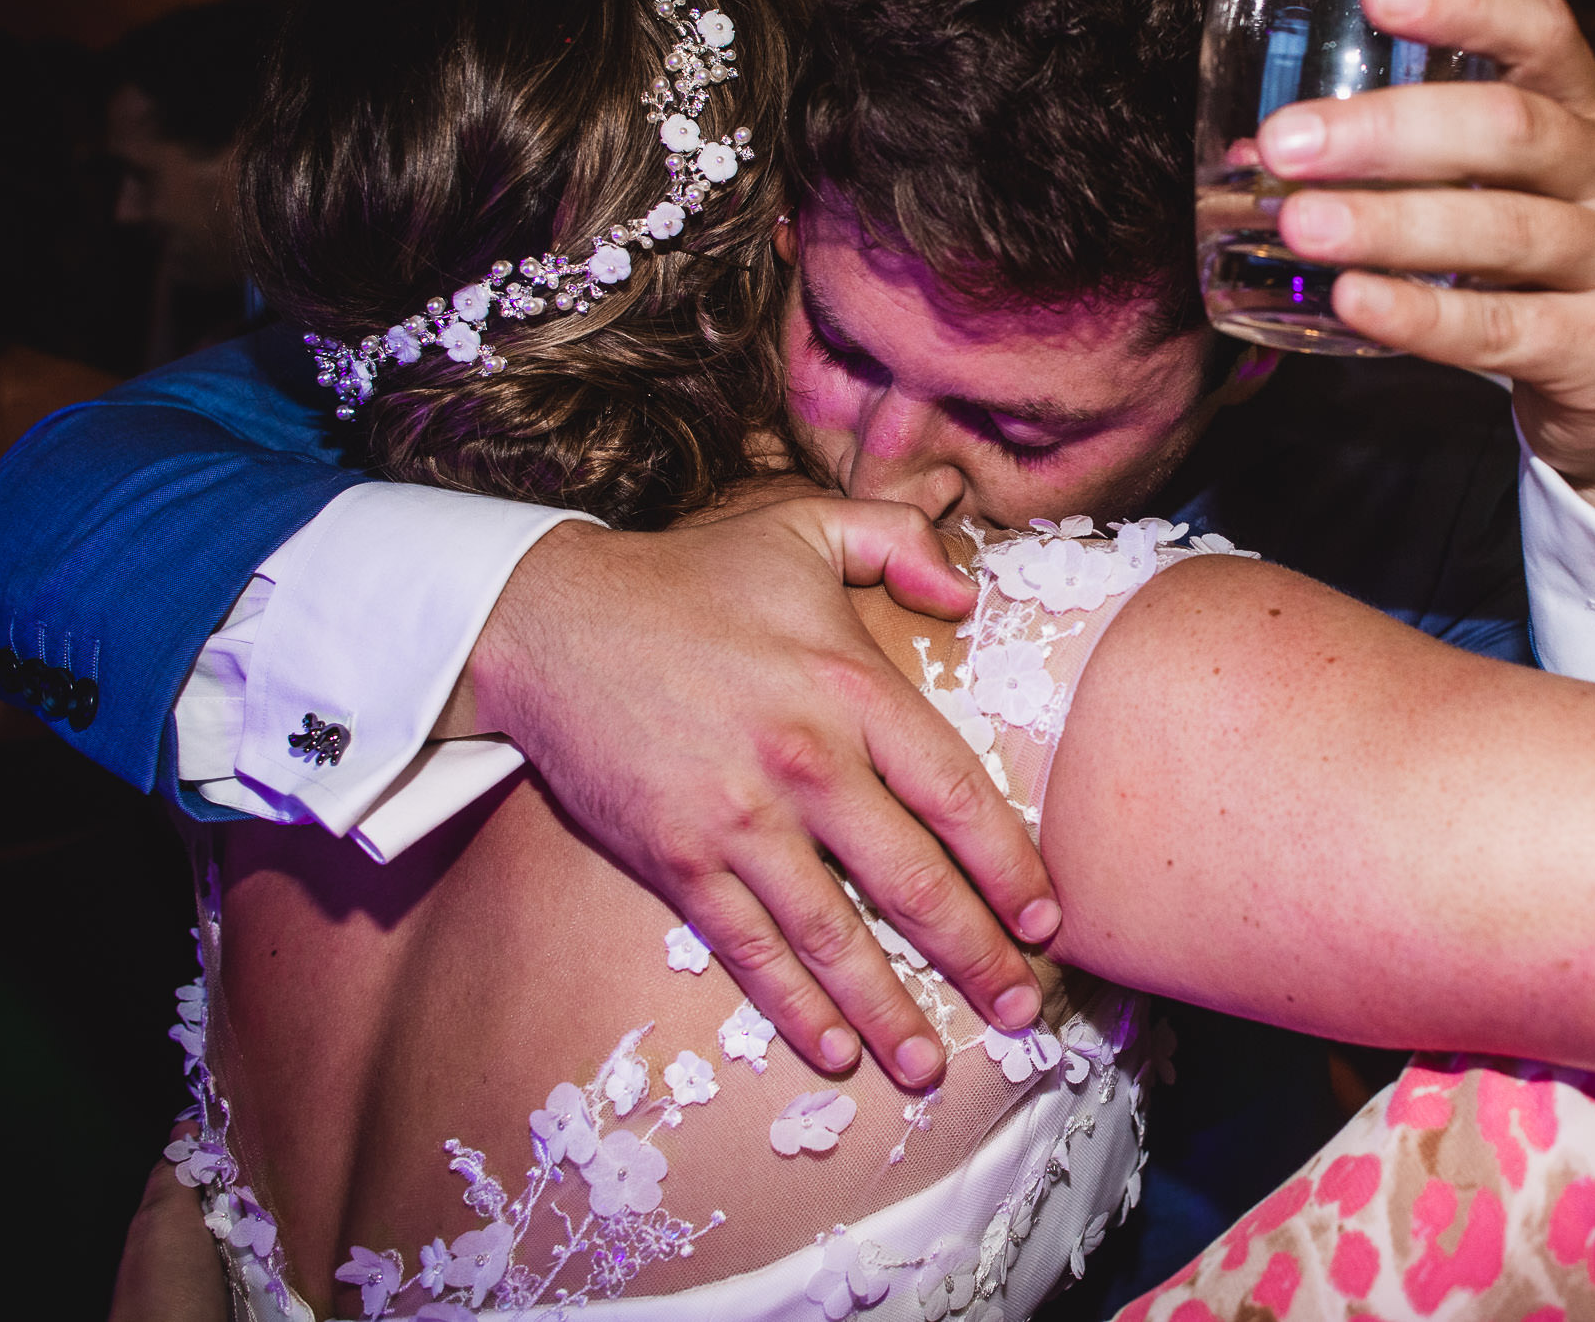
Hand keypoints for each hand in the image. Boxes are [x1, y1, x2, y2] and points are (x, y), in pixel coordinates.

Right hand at [462, 499, 1056, 1087]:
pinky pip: (748, 948)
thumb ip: (898, 545)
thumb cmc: (686, 577)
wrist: (547, 619)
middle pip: (912, 881)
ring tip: (933, 1064)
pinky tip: (831, 1050)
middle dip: (975, 956)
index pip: (955, 792)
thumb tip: (966, 594)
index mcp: (849, 685)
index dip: (1009, 866)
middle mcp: (805, 760)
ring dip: (889, 1009)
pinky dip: (793, 1006)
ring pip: (835, 935)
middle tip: (1022, 1011)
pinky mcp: (676, 859)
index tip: (1047, 921)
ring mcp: (738, 818)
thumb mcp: (802, 529)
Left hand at [1261, 0, 1594, 522]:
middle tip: (1287, 144)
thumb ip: (1404, 163)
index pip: (1542, 30)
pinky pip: (1503, 327)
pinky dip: (1423, 314)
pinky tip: (1356, 301)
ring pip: (1504, 229)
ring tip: (1300, 226)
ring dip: (1391, 224)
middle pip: (1508, 129)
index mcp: (1582, 109)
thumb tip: (1258, 156)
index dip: (1467, 4)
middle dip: (1389, 131)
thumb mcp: (1495, 191)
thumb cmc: (1536, 265)